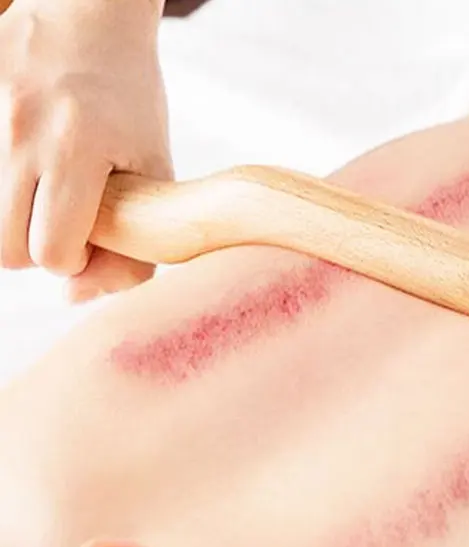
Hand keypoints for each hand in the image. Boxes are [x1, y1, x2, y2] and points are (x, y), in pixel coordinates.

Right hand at [0, 0, 170, 300]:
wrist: (85, 15)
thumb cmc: (128, 98)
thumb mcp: (153, 168)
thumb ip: (134, 244)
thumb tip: (75, 297)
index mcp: (74, 150)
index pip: (50, 253)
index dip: (72, 259)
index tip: (90, 235)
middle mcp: (19, 133)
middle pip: (3, 250)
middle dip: (34, 248)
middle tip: (60, 217)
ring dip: (8, 220)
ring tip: (38, 191)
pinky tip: (18, 168)